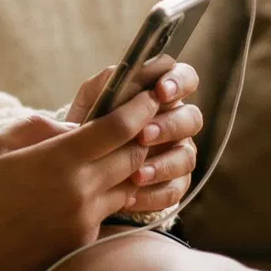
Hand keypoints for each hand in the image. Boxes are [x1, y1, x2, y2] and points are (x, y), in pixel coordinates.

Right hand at [0, 80, 182, 270]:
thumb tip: (75, 127)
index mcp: (58, 160)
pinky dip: (109, 193)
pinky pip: (110, 210)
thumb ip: (38, 125)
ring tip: (116, 153)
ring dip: (128, 168)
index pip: (118, 128)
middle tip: (140, 121)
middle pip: (134, 156)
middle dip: (141, 136)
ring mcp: (85, 220)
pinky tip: (92, 185)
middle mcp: (80, 190)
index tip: (149, 95)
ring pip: (128, 185)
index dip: (140, 107)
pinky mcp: (83, 241)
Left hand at [63, 54, 201, 219]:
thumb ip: (107, 82)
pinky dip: (153, 194)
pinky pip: (174, 190)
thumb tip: (123, 74)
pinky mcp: (173, 184)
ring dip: (162, 165)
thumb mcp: (92, 98)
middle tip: (143, 135)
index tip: (160, 91)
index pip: (186, 78)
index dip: (179, 82)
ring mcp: (178, 154)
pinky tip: (130, 196)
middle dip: (169, 126)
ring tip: (135, 174)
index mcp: (162, 94)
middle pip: (192, 119)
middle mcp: (176, 122)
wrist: (78, 162)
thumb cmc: (90, 122)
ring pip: (186, 157)